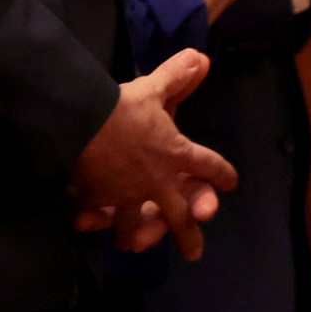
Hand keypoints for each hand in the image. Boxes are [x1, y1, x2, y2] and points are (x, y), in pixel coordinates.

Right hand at [68, 49, 240, 261]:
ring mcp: (129, 194)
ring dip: (137, 233)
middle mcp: (158, 181)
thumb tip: (200, 58)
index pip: (208, 166)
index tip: (229, 182)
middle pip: (180, 214)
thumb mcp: (153, 89)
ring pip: (136, 222)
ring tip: (135, 245)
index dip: (220, 173)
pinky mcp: (100, 199)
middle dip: (188, 235)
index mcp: (177, 154)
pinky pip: (100, 214)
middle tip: (194, 254)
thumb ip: (176, 77)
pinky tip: (89, 226)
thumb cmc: (123, 107)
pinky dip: (95, 220)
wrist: (81, 122)